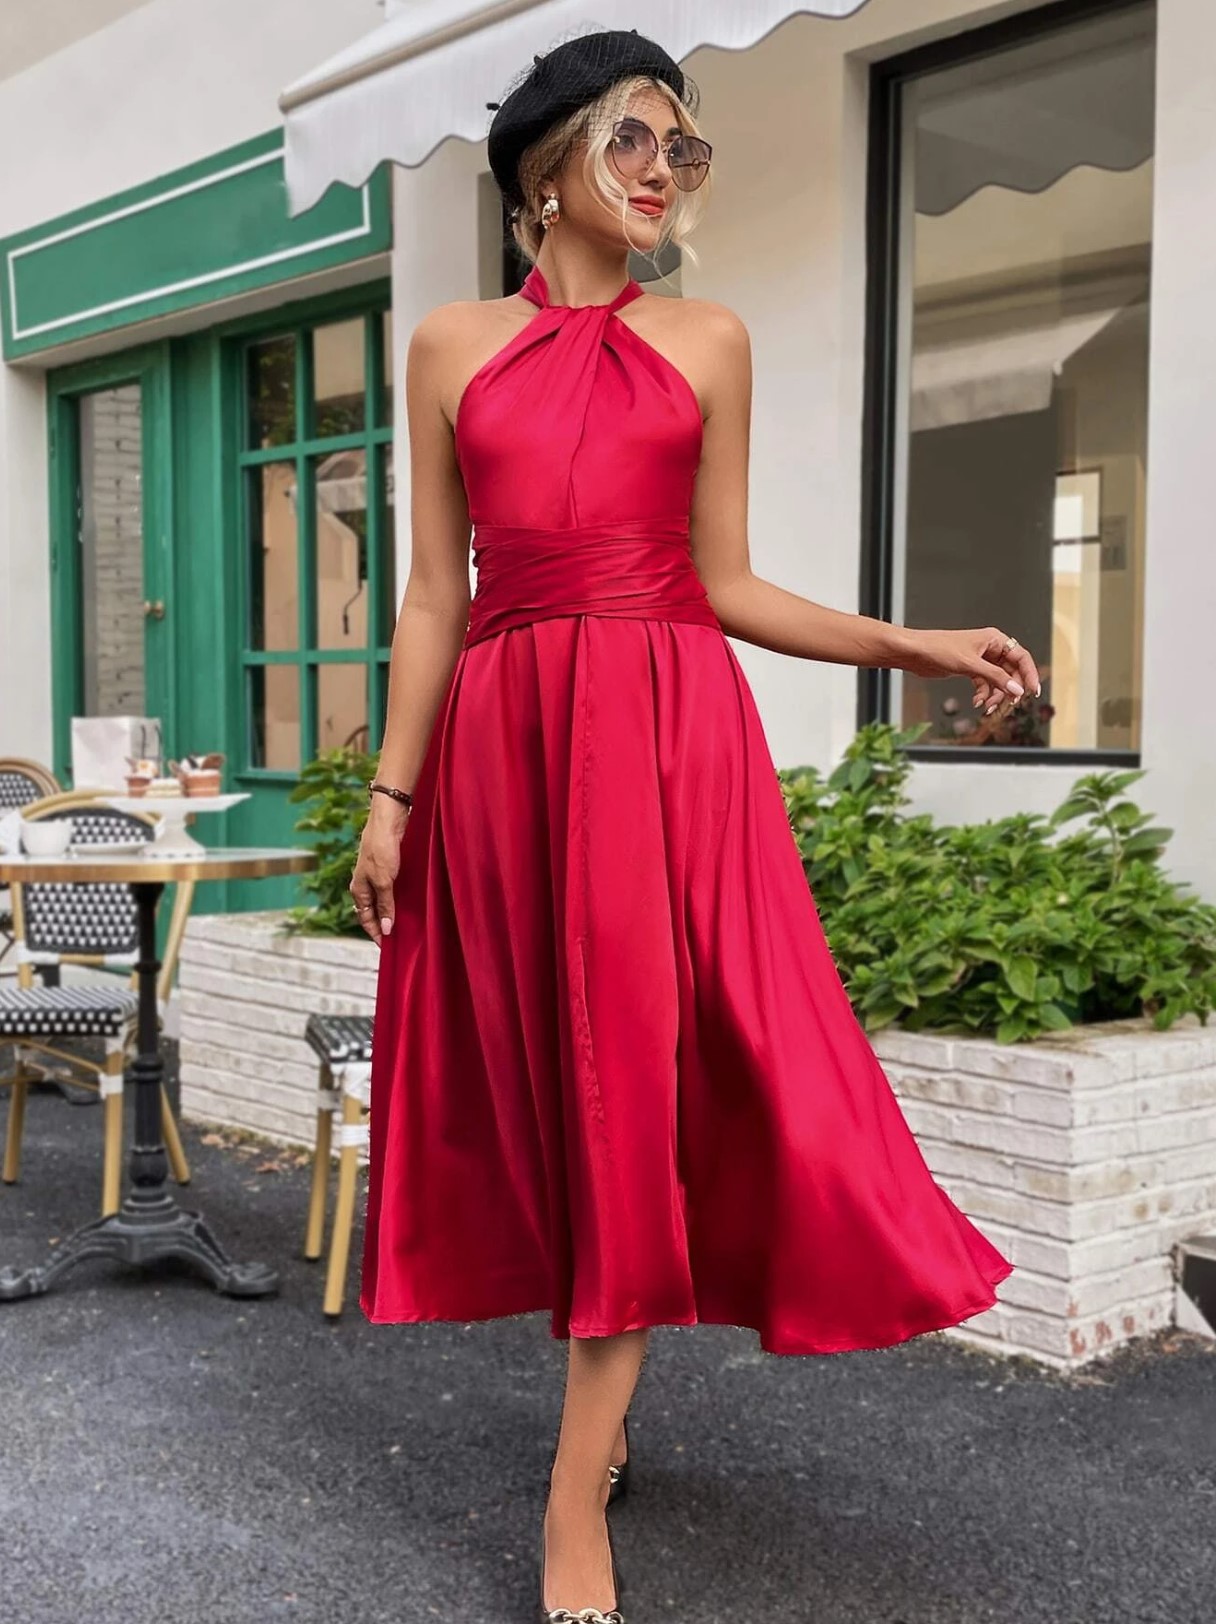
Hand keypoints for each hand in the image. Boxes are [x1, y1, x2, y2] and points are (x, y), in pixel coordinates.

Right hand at [350, 797, 409, 946]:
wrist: (389, 819)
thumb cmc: (382, 848)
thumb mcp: (385, 881)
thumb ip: (385, 905)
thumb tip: (387, 929)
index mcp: (359, 889)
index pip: (365, 920)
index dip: (376, 934)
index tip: (388, 947)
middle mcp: (366, 884)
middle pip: (373, 912)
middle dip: (384, 925)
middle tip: (399, 940)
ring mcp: (377, 876)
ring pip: (384, 901)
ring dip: (392, 913)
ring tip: (406, 925)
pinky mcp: (389, 868)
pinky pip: (393, 890)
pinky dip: (399, 900)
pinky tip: (410, 904)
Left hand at [901, 626, 1040, 717]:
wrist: (915, 652)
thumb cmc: (939, 649)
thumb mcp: (970, 665)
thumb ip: (995, 678)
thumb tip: (1016, 690)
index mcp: (994, 639)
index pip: (1021, 657)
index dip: (1029, 674)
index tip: (1033, 692)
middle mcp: (990, 648)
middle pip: (1011, 671)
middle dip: (1009, 689)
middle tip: (1009, 704)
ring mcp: (980, 659)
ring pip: (998, 680)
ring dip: (995, 695)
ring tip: (987, 706)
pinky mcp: (970, 669)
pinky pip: (985, 684)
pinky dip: (983, 694)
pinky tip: (977, 702)